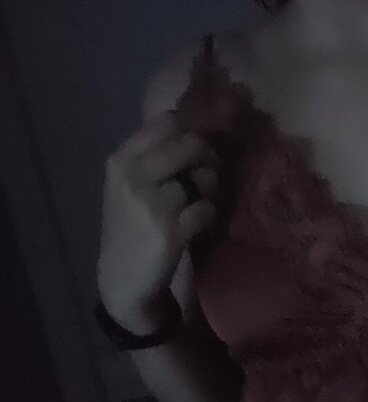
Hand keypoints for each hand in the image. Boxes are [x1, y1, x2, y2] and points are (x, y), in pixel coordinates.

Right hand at [97, 110, 219, 326]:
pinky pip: (208, 209)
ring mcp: (152, 204)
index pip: (166, 122)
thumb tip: (195, 132)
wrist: (123, 280)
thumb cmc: (130, 227)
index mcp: (121, 160)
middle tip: (211, 172)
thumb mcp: (127, 185)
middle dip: (209, 158)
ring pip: (203, 178)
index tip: (197, 148)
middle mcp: (133, 176)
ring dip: (211, 189)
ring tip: (201, 201)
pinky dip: (210, 215)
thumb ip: (153, 156)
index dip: (191, 131)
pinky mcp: (171, 231)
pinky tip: (200, 224)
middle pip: (191, 144)